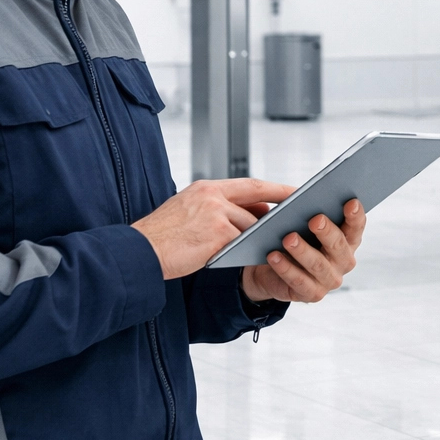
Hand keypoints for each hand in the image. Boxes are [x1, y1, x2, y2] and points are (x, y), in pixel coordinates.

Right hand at [131, 179, 293, 280]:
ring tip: (272, 242)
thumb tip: (254, 214)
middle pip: (257, 197)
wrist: (138, 252)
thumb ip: (219, 210)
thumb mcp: (188, 213)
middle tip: (300, 210)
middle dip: (281, 202)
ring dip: (259, 235)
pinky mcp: (217, 233)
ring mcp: (215, 212)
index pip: (250, 184)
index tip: (294, 190)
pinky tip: (256, 255)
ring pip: (250, 224)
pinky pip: (242, 241)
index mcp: (206, 188)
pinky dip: (249, 249)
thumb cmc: (162, 238)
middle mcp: (212, 195)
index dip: (274, 187)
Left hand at [241, 199, 365, 302]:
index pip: (356, 227)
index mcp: (347, 240)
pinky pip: (299, 281)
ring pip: (318, 264)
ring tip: (288, 238)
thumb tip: (306, 200)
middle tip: (315, 220)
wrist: (273, 269)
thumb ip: (310, 213)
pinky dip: (285, 268)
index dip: (356, 215)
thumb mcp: (303, 224)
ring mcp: (330, 279)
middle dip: (327, 232)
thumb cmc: (295, 238)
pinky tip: (274, 256)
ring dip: (303, 250)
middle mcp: (343, 261)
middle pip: (338, 245)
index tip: (350, 202)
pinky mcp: (313, 294)